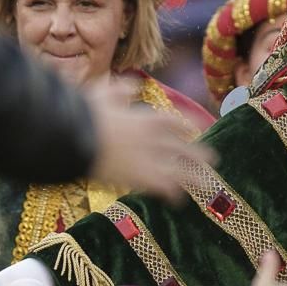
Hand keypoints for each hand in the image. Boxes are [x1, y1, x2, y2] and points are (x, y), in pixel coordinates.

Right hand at [85, 79, 212, 200]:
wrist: (72, 135)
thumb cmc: (83, 113)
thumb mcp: (103, 93)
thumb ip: (121, 89)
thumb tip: (134, 85)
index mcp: (145, 118)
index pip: (174, 121)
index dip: (188, 125)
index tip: (197, 128)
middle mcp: (153, 139)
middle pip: (182, 148)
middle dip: (197, 154)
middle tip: (213, 159)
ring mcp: (149, 159)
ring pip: (180, 171)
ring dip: (194, 178)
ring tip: (208, 186)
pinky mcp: (140, 177)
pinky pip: (162, 187)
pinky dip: (171, 193)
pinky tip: (177, 200)